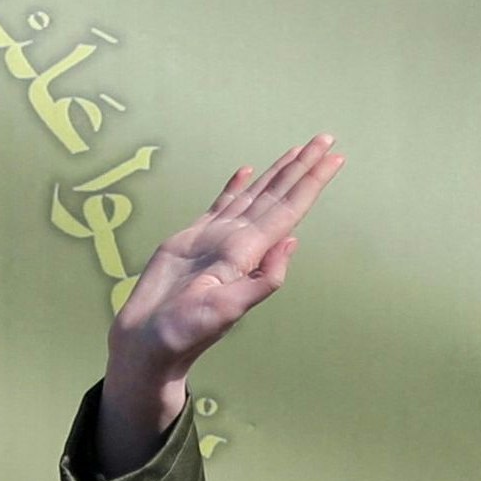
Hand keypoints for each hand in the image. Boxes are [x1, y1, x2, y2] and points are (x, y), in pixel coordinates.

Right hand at [100, 135, 343, 473]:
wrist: (147, 343)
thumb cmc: (183, 333)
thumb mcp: (226, 311)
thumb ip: (262, 280)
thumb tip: (292, 241)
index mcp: (249, 252)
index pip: (288, 209)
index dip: (310, 182)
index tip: (333, 156)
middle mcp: (238, 241)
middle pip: (276, 196)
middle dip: (302, 168)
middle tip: (325, 138)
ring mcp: (215, 238)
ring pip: (253, 196)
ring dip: (276, 173)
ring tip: (297, 150)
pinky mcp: (190, 240)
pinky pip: (219, 205)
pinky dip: (234, 187)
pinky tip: (246, 172)